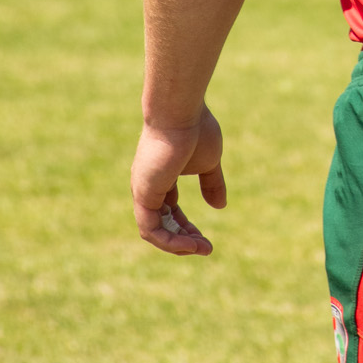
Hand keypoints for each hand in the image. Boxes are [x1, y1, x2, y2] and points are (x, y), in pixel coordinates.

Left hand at [130, 108, 225, 256]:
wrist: (180, 113)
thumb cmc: (195, 130)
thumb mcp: (209, 162)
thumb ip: (212, 184)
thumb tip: (220, 206)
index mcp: (161, 177)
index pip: (169, 210)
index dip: (187, 226)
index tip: (206, 238)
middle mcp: (147, 186)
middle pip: (162, 223)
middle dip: (184, 239)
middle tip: (206, 249)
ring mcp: (143, 191)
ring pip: (154, 231)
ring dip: (178, 245)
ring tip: (202, 249)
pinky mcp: (143, 195)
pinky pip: (151, 230)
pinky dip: (170, 241)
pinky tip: (191, 244)